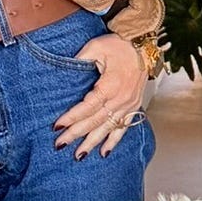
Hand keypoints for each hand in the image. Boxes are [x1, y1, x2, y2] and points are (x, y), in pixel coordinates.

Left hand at [54, 33, 146, 159]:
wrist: (143, 45)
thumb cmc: (119, 45)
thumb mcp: (95, 47)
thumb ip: (79, 60)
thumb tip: (62, 71)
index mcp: (110, 85)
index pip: (87, 106)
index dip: (72, 118)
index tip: (58, 126)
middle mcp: (121, 98)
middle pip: (95, 121)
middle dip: (76, 134)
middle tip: (60, 144)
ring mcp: (129, 105)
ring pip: (108, 128)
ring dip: (92, 142)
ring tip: (79, 155)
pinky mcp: (134, 106)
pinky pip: (123, 128)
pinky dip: (113, 141)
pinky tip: (104, 152)